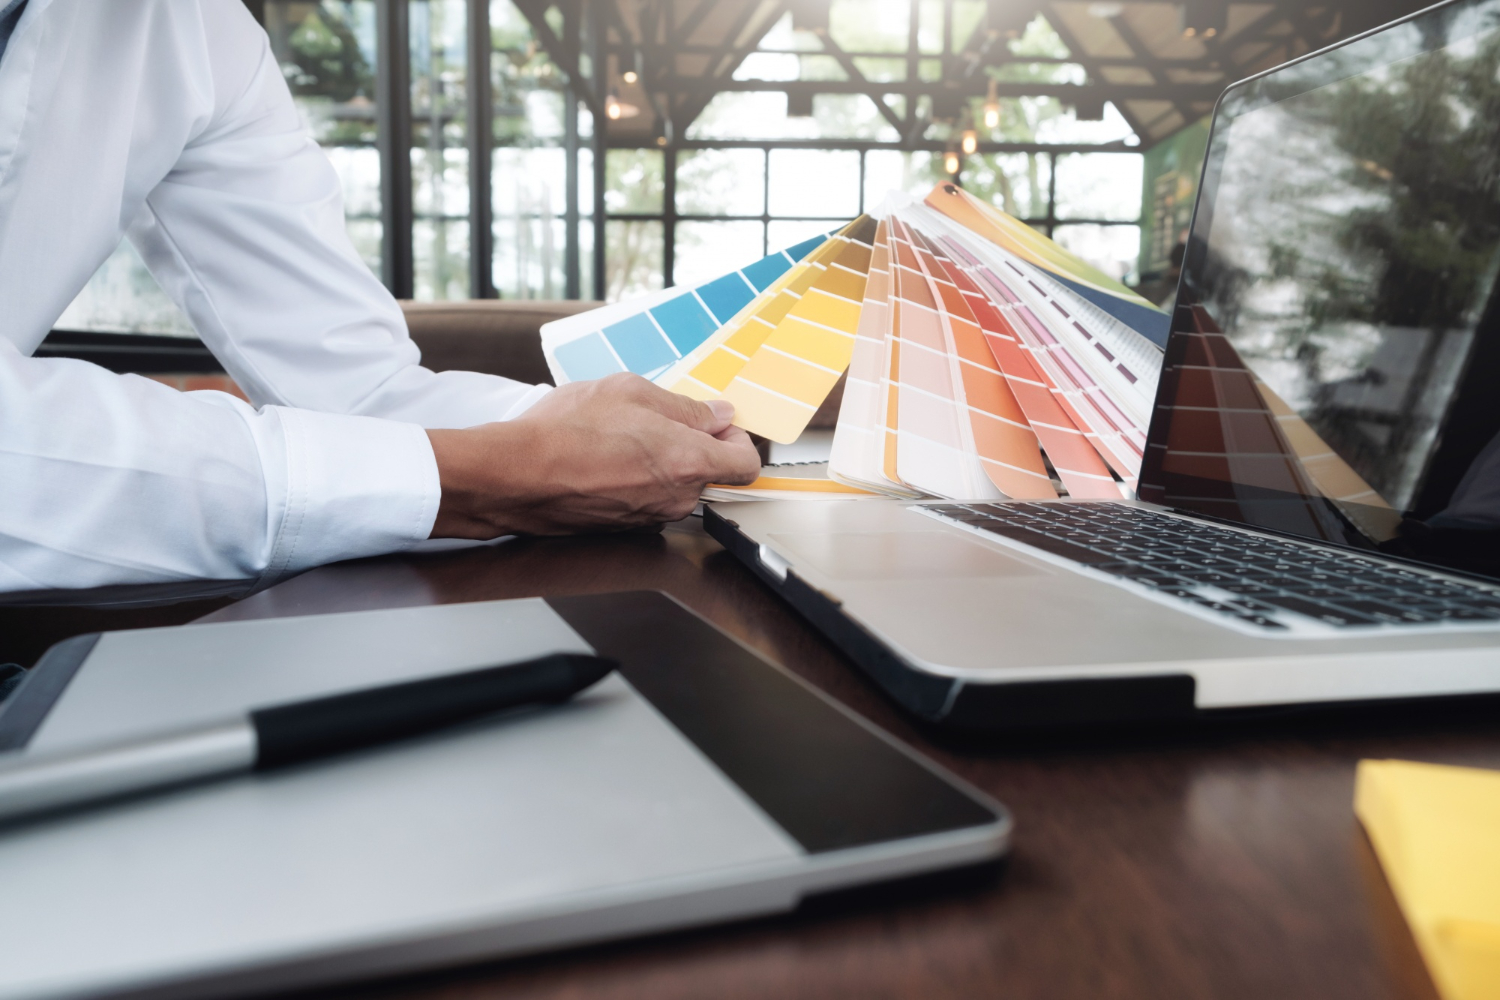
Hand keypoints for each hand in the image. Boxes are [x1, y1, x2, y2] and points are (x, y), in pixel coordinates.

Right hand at [426, 373, 760, 538]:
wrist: (516, 476)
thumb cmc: (568, 432)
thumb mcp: (630, 392)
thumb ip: (684, 405)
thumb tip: (715, 413)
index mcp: (690, 462)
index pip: (745, 463)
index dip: (736, 438)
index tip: (718, 424)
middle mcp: (677, 498)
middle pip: (707, 472)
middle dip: (691, 444)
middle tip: (655, 419)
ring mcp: (650, 517)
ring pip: (672, 485)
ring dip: (658, 462)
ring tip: (620, 436)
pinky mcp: (623, 527)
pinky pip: (643, 499)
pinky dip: (633, 480)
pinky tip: (603, 459)